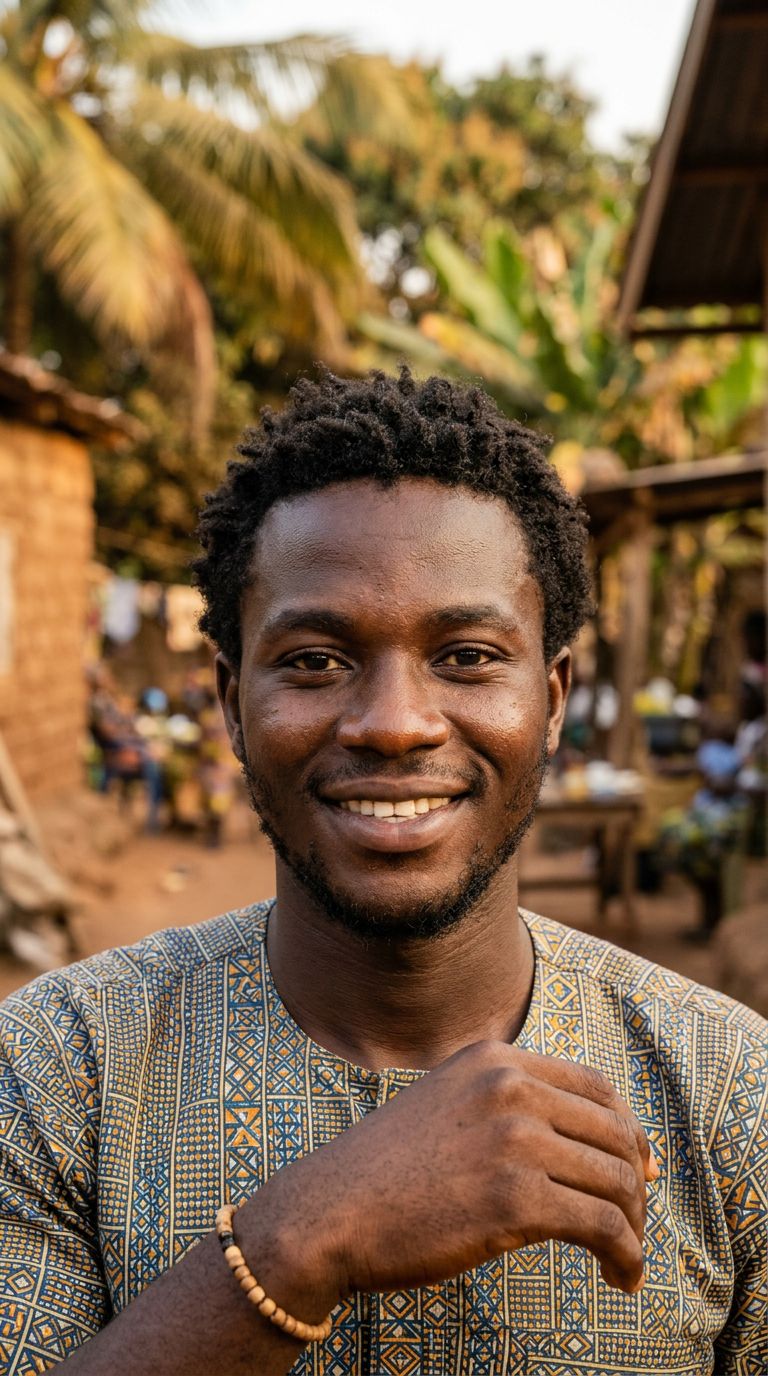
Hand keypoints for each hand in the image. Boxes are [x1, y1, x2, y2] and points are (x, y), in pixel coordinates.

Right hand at [297, 1041, 655, 1299]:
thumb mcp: (447, 1103)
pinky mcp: (515, 1201)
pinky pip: (603, 1227)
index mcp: (496, 1060)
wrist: (328, 1213)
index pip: (597, 1087)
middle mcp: (511, 1089)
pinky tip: (621, 1278)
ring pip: (615, 1182)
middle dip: (635, 1183)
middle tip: (633, 1222)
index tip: (639, 1168)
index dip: (629, 1130)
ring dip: (634, 1227)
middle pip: (614, 1132)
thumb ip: (504, 1101)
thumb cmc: (387, 1171)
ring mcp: (514, 1142)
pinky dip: (626, 1256)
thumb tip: (581, 1136)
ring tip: (624, 1259)